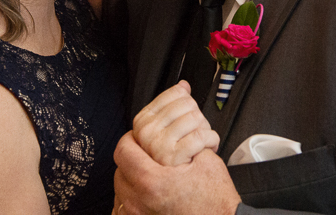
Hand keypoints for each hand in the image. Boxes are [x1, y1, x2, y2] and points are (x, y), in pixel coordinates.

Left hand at [113, 131, 239, 214]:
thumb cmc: (216, 203)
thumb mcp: (206, 161)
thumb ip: (184, 142)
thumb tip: (173, 129)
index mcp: (152, 182)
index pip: (124, 150)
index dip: (131, 138)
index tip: (137, 137)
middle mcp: (139, 202)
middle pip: (119, 170)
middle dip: (131, 159)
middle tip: (144, 154)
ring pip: (120, 191)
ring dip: (129, 179)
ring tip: (146, 174)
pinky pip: (123, 210)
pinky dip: (131, 200)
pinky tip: (143, 195)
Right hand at [132, 81, 219, 166]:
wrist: (172, 188)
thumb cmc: (170, 156)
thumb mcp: (165, 128)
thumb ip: (172, 105)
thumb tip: (183, 85)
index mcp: (143, 120)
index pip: (175, 94)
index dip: (189, 102)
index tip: (188, 115)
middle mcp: (147, 131)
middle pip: (187, 104)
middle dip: (198, 116)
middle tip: (196, 131)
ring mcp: (158, 144)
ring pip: (196, 118)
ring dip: (205, 129)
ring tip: (202, 141)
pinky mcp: (173, 157)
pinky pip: (201, 136)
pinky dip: (212, 140)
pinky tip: (209, 146)